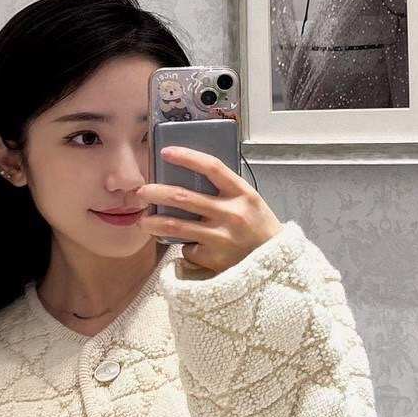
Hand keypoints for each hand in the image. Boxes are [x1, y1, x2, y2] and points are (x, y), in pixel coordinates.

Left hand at [135, 146, 283, 274]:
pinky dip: (185, 246)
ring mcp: (221, 238)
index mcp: (242, 194)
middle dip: (156, 192)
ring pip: (175, 226)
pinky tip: (188, 246)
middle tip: (142, 192)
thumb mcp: (250, 202)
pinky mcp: (213, 259)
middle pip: (183, 198)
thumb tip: (188, 179)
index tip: (166, 152)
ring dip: (153, 222)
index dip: (187, 157)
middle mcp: (231, 214)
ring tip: (143, 221)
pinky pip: (189, 248)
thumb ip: (225, 192)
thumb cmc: (259, 228)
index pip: (211, 168)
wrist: (276, 264)